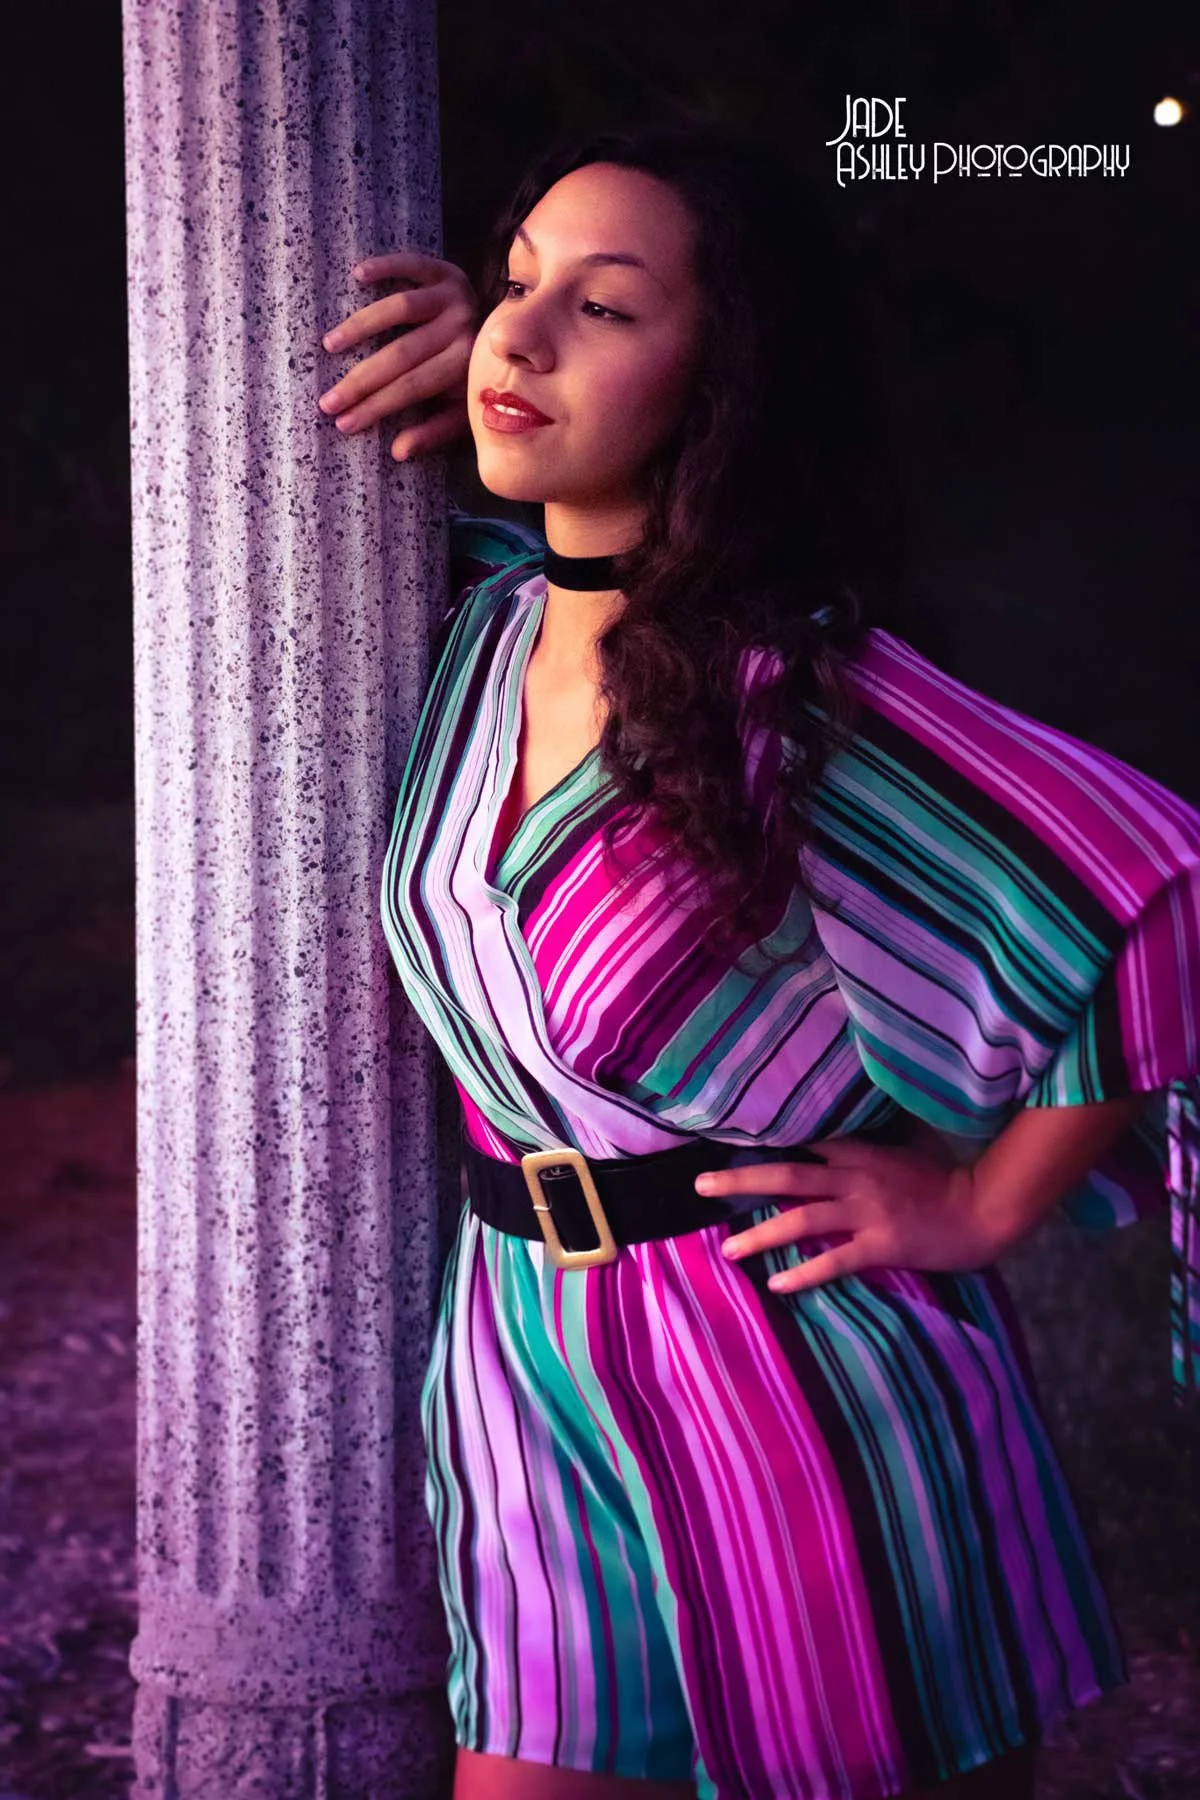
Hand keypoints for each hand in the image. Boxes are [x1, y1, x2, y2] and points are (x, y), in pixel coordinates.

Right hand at [317, 252, 477, 459]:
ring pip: (400, 308)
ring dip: (360, 326)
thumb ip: (435, 430)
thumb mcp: (464, 409)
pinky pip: (413, 264)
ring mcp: (454, 296)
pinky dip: (385, 266)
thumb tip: (398, 451)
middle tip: (326, 399)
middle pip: (400, 354)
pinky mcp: (447, 271)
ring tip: (330, 344)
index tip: (343, 422)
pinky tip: (357, 275)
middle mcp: (461, 328)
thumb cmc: (477, 376)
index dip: (375, 406)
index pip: (411, 388)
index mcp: (465, 365)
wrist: (515, 332)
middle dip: (359, 381)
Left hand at [696, 1136, 998, 1296]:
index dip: (760, 1148)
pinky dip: (804, 1272)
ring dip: (761, 1233)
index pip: (800, 1145)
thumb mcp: (899, 1154)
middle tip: (701, 1186)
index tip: (723, 1150)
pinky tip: (777, 1283)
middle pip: (786, 1175)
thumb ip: (862, 1154)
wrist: (982, 1209)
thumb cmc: (943, 1182)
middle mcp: (855, 1178)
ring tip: (728, 1247)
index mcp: (859, 1154)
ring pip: (802, 1217)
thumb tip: (825, 1152)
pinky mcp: (882, 1244)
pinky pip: (835, 1260)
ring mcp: (867, 1212)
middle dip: (740, 1181)